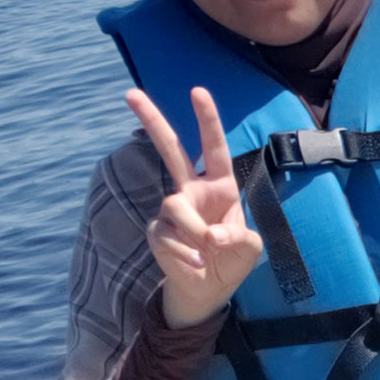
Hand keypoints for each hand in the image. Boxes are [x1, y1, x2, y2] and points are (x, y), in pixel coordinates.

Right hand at [126, 87, 262, 328]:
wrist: (209, 289)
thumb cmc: (232, 260)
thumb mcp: (249, 248)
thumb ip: (238, 238)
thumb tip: (211, 234)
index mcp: (220, 185)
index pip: (213, 146)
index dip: (207, 119)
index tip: (197, 91)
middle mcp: (192, 190)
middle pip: (169, 148)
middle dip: (152, 120)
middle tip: (130, 93)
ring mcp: (172, 209)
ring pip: (174, 205)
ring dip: (194, 230)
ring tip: (207, 252)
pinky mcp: (157, 231)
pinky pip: (166, 235)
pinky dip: (184, 253)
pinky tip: (195, 264)